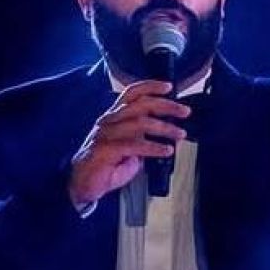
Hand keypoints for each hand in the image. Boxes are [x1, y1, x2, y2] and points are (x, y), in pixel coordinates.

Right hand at [66, 80, 189, 207]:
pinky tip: (166, 150)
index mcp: (115, 116)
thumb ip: (145, 136)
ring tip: (180, 134)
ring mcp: (106, 134)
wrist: (83, 183)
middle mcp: (109, 121)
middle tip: (185, 112)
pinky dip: (153, 147)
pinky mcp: (105, 150)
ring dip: (164, 128)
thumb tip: (169, 131)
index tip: (169, 86)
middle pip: (140, 105)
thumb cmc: (108, 163)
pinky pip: (133, 145)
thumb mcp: (131, 146)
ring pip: (139, 123)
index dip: (150, 86)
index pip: (131, 94)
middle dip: (165, 105)